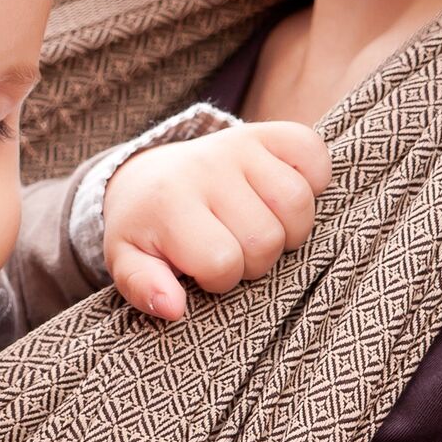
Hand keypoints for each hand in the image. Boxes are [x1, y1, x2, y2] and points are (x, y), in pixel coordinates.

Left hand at [102, 120, 330, 318]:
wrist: (148, 179)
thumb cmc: (147, 231)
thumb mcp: (128, 262)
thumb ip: (143, 288)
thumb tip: (173, 308)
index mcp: (169, 203)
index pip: (224, 262)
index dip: (220, 279)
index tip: (203, 269)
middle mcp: (206, 167)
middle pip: (266, 238)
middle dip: (254, 261)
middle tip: (233, 251)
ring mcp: (239, 145)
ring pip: (297, 203)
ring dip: (288, 230)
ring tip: (261, 231)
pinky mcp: (266, 133)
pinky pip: (313, 154)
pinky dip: (313, 181)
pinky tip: (282, 200)